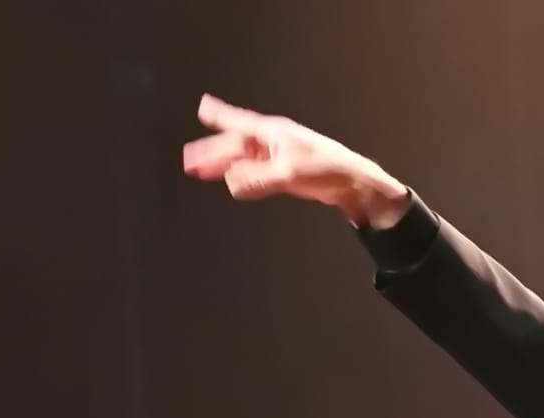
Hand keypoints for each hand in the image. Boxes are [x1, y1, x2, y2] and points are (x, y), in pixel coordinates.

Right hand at [182, 95, 409, 227]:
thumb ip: (258, 179)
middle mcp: (273, 142)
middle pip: (237, 145)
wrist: (354, 184)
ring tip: (202, 172)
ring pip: (245, 160)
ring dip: (224, 167)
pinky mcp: (287, 174)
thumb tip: (233, 184)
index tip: (202, 107)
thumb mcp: (287, 174)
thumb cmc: (326, 169)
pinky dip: (243, 177)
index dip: (220, 115)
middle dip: (213, 152)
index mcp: (272, 132)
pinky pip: (257, 173)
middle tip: (190, 160)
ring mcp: (280, 157)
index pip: (239, 121)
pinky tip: (233, 182)